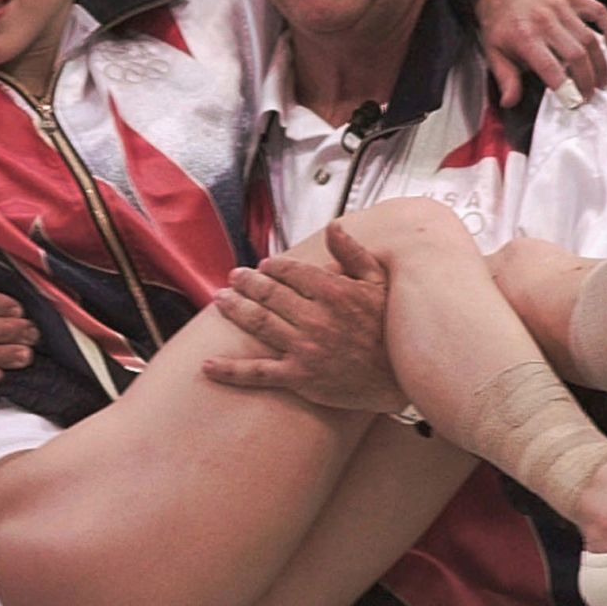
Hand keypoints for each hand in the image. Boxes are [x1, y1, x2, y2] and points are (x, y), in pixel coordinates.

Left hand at [203, 221, 403, 411]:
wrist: (399, 378)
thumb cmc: (389, 329)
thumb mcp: (379, 283)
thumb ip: (354, 254)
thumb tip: (333, 226)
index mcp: (333, 292)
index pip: (291, 271)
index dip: (273, 266)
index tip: (264, 265)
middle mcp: (315, 318)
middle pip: (269, 294)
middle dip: (247, 282)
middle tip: (234, 276)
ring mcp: (304, 348)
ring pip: (259, 322)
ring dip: (234, 309)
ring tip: (220, 299)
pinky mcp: (299, 376)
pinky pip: (258, 372)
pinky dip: (230, 370)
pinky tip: (207, 366)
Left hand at [473, 0, 606, 108]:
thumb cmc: (499, 20)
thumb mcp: (493, 52)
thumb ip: (505, 78)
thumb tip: (510, 101)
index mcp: (524, 36)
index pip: (550, 68)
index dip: (565, 88)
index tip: (573, 102)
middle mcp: (545, 21)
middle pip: (576, 54)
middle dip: (586, 80)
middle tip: (588, 96)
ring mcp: (562, 8)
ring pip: (590, 38)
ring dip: (600, 64)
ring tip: (600, 81)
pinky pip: (600, 12)